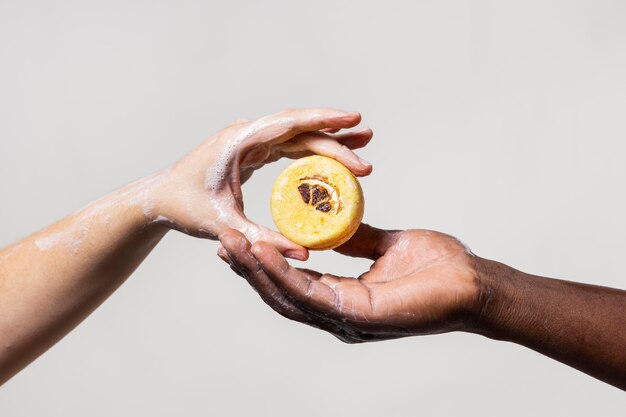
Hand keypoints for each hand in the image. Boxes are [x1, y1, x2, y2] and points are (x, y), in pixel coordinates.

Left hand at [146, 108, 372, 259]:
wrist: (160, 198)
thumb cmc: (186, 207)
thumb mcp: (225, 227)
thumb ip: (264, 240)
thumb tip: (304, 254)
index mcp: (239, 141)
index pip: (289, 124)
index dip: (322, 120)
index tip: (352, 120)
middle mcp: (246, 134)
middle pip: (299, 127)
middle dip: (334, 132)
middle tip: (367, 138)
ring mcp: (250, 140)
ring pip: (297, 133)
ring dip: (328, 137)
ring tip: (361, 142)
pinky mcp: (252, 151)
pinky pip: (289, 146)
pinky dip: (312, 150)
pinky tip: (332, 157)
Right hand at [218, 224, 479, 342]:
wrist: (473, 282)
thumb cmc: (438, 267)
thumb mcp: (386, 245)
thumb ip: (356, 240)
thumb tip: (332, 222)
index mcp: (344, 299)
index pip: (293, 285)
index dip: (264, 265)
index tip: (242, 238)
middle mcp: (338, 315)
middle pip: (281, 294)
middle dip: (249, 268)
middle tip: (222, 241)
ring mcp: (346, 320)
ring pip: (287, 297)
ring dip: (256, 270)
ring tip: (231, 243)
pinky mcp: (357, 317)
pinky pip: (309, 294)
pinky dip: (282, 274)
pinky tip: (262, 251)